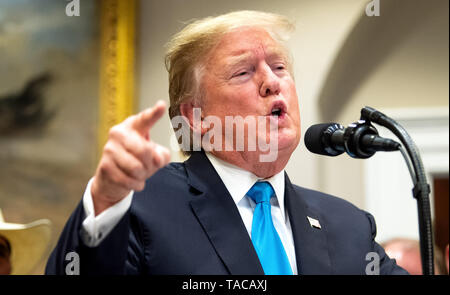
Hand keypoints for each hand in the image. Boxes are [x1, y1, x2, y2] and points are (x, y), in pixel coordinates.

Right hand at [91, 100, 170, 214]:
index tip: (162, 105)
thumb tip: (157, 158)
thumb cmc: (137, 161)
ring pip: (136, 167)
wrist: (113, 179)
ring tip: (139, 174)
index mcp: (133, 126)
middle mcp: (119, 133)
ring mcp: (109, 148)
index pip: (145, 119)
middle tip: (147, 166)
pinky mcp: (105, 165)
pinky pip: (128, 179)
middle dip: (150, 164)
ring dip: (142, 175)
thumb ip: (162, 155)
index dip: (154, 113)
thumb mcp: (155, 156)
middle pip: (145, 150)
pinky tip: (133, 181)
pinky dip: (135, 184)